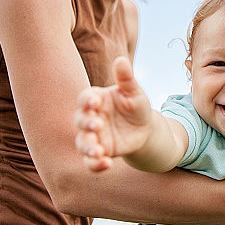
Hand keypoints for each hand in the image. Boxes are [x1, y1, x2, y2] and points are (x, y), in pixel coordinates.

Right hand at [74, 56, 152, 170]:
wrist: (144, 129)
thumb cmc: (136, 106)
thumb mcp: (135, 93)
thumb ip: (126, 79)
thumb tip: (121, 60)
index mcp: (96, 100)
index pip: (85, 98)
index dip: (87, 100)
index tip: (95, 102)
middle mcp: (90, 118)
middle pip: (80, 120)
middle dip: (86, 123)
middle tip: (97, 125)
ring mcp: (93, 136)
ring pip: (82, 143)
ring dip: (87, 147)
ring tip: (97, 151)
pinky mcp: (100, 152)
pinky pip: (91, 161)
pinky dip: (95, 164)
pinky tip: (106, 164)